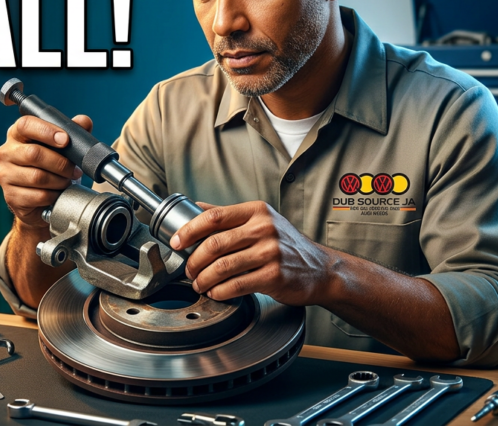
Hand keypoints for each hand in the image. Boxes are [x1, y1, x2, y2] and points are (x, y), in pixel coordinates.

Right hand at [0, 114, 91, 229]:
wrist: (39, 199)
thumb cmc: (49, 166)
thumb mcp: (61, 147)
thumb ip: (72, 131)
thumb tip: (83, 121)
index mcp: (17, 134)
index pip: (25, 125)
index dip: (46, 131)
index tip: (65, 140)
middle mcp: (6, 152)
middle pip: (33, 153)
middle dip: (60, 163)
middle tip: (75, 170)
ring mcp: (5, 175)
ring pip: (37, 177)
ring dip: (59, 180)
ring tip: (67, 182)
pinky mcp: (11, 196)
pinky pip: (38, 196)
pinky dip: (54, 195)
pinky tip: (58, 194)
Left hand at [172, 201, 333, 304]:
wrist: (321, 269)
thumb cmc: (286, 245)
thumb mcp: (261, 220)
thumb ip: (229, 215)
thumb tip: (195, 206)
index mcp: (256, 211)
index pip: (213, 216)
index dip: (189, 230)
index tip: (176, 242)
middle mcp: (264, 228)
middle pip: (214, 244)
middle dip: (194, 260)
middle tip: (188, 269)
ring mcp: (271, 252)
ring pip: (223, 267)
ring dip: (204, 278)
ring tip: (199, 283)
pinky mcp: (275, 276)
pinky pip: (237, 285)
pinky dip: (220, 291)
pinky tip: (215, 292)